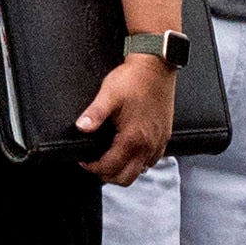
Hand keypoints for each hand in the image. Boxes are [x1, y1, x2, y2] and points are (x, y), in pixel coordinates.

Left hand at [77, 54, 175, 185]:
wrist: (156, 66)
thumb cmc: (133, 79)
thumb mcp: (108, 94)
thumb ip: (94, 114)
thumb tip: (80, 128)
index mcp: (133, 138)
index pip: (110, 167)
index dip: (93, 167)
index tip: (84, 160)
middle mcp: (148, 145)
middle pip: (126, 178)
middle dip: (108, 175)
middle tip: (96, 164)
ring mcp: (158, 142)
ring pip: (140, 171)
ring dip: (124, 170)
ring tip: (111, 158)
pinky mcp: (165, 136)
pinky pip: (152, 161)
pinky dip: (139, 162)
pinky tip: (129, 152)